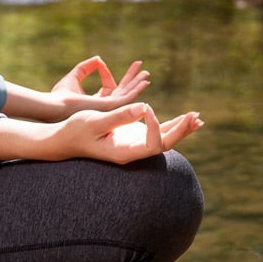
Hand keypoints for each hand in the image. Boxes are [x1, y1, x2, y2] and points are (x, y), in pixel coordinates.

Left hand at [50, 56, 149, 115]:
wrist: (56, 105)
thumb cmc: (60, 95)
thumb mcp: (74, 77)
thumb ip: (86, 67)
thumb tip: (98, 59)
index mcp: (96, 102)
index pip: (108, 86)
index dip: (106, 72)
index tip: (99, 62)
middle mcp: (104, 107)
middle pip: (122, 92)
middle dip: (132, 81)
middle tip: (143, 70)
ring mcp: (108, 109)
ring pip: (127, 95)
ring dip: (137, 84)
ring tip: (146, 74)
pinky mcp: (109, 107)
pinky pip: (127, 97)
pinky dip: (136, 89)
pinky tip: (144, 82)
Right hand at [64, 103, 203, 163]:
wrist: (64, 139)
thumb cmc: (76, 131)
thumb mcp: (95, 122)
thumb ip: (119, 117)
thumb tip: (143, 108)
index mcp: (124, 153)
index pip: (152, 144)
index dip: (156, 126)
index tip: (146, 108)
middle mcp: (133, 152)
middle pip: (164, 144)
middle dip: (180, 130)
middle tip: (194, 116)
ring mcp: (134, 144)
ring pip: (164, 138)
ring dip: (181, 127)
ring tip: (198, 117)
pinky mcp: (134, 135)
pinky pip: (158, 131)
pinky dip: (173, 124)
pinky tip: (187, 119)